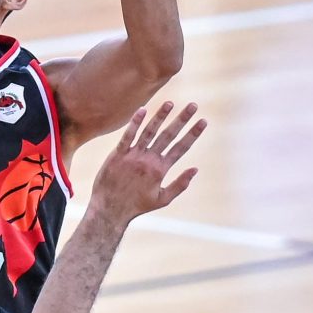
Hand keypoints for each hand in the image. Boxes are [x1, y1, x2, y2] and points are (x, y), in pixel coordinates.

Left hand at [90, 101, 204, 223]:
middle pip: (168, 135)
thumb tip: (195, 169)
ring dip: (160, 116)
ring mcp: (133, 156)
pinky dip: (135, 123)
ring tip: (170, 103)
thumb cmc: (137, 205)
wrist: (110, 209)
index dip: (193, 134)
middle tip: (193, 105)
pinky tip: (143, 109)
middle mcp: (149, 160)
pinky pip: (127, 136)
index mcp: (160, 170)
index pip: (181, 148)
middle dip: (182, 120)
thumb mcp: (163, 199)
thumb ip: (180, 184)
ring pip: (149, 132)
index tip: (203, 121)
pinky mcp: (117, 154)